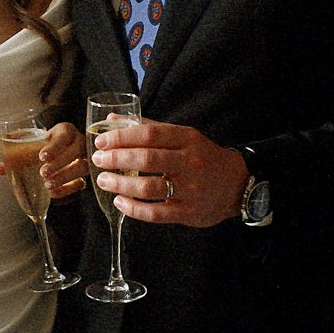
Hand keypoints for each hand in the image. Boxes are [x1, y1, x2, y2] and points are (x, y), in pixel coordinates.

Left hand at [0, 121, 86, 201]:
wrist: (57, 149)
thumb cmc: (43, 145)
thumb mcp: (31, 144)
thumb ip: (15, 154)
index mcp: (64, 130)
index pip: (64, 136)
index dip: (54, 147)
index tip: (41, 156)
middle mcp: (77, 142)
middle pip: (75, 151)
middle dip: (60, 163)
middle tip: (43, 173)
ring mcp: (84, 158)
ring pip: (82, 166)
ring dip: (65, 177)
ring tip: (48, 185)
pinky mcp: (84, 173)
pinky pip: (82, 182)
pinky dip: (68, 189)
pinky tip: (54, 193)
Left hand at [90, 119, 247, 227]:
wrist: (236, 184)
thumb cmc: (202, 156)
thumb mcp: (182, 136)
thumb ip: (149, 127)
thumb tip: (111, 119)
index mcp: (187, 138)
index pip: (149, 134)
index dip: (121, 137)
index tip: (101, 141)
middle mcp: (190, 162)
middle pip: (147, 159)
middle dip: (116, 159)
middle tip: (98, 160)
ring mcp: (190, 189)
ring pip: (149, 187)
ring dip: (121, 184)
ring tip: (103, 181)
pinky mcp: (189, 212)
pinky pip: (156, 213)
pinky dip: (133, 208)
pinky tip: (120, 202)